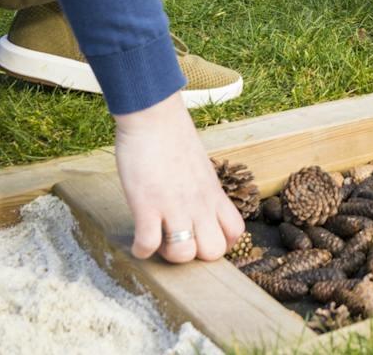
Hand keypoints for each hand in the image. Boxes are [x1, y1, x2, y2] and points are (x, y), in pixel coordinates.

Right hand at [113, 92, 243, 262]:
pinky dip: (141, 250)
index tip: (201, 236)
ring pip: (184, 254)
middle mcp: (199, 204)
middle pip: (213, 252)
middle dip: (196, 256)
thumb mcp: (200, 167)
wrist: (154, 116)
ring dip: (168, 255)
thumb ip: (202, 190)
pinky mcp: (147, 204)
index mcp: (214, 194)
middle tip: (178, 241)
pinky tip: (137, 240)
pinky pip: (148, 244)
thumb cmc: (173, 138)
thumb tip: (196, 204)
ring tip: (158, 241)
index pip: (235, 233)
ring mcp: (174, 206)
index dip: (219, 242)